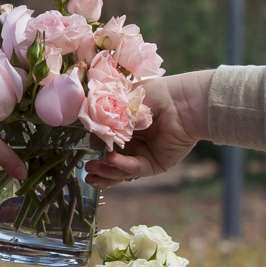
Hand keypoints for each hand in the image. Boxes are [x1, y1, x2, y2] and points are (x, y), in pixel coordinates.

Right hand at [88, 71, 208, 183]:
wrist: (183, 101)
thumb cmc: (156, 95)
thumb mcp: (122, 102)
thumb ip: (105, 118)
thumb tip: (91, 138)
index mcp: (126, 125)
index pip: (106, 141)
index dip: (95, 147)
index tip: (82, 148)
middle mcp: (135, 142)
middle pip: (112, 161)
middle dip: (99, 168)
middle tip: (86, 170)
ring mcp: (144, 154)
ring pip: (121, 170)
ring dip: (106, 171)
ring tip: (91, 171)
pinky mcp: (155, 164)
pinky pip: (136, 168)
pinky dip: (122, 166)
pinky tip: (111, 161)